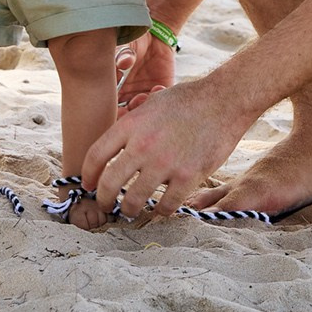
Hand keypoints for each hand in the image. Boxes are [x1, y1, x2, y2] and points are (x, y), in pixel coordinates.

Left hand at [81, 75, 248, 222]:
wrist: (224, 100)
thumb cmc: (188, 100)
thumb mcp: (151, 103)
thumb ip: (132, 124)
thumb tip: (118, 143)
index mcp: (131, 125)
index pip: (96, 155)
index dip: (87, 175)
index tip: (88, 185)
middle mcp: (143, 145)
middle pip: (109, 183)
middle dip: (103, 199)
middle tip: (106, 205)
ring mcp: (165, 163)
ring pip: (134, 200)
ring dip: (129, 210)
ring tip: (131, 211)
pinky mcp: (188, 177)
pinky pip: (166, 205)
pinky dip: (160, 211)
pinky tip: (160, 209)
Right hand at [114, 31, 174, 111]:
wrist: (155, 36)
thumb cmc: (134, 42)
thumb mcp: (125, 47)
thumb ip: (121, 55)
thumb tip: (124, 62)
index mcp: (117, 90)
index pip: (112, 109)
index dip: (113, 113)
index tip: (117, 109)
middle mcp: (130, 96)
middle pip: (128, 116)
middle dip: (130, 115)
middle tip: (132, 104)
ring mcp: (146, 94)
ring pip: (144, 112)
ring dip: (144, 107)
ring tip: (144, 95)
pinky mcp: (162, 90)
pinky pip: (161, 102)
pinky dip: (159, 98)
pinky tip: (157, 87)